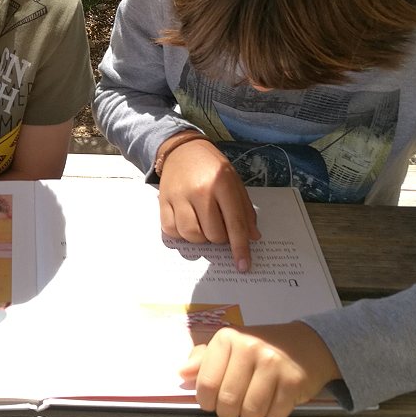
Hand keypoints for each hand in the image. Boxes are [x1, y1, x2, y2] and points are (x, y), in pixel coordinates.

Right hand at [157, 135, 259, 270]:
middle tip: (219, 225)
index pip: (235, 223)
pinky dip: (182, 234)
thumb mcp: (234, 182)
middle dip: (220, 238)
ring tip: (203, 224)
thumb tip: (252, 237)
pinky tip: (188, 222)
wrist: (182, 150)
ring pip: (192, 237)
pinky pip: (173, 231)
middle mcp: (200, 191)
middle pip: (213, 234)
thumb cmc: (212, 167)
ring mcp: (179, 197)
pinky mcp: (163, 202)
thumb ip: (244, 209)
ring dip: (201, 238)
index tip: (243, 266)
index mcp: (222, 183)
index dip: (240, 248)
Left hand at [179, 322, 340, 416]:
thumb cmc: (261, 347)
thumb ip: (203, 360)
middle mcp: (250, 348)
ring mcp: (273, 364)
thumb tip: (182, 374)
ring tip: (254, 404)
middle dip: (228, 413)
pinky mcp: (293, 381)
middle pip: (227, 402)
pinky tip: (274, 400)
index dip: (206, 401)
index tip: (213, 401)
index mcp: (228, 339)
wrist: (307, 343)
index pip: (205, 384)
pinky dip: (272, 415)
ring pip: (250, 413)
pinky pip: (274, 415)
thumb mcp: (230, 346)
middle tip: (235, 407)